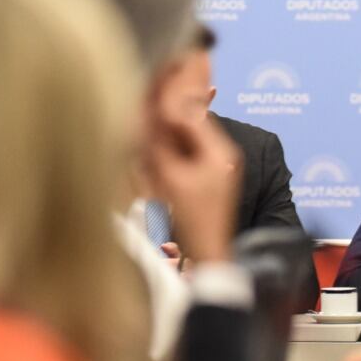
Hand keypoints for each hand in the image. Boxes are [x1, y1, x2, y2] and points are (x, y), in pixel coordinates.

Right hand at [144, 112, 239, 264]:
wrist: (208, 251)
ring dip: (163, 142)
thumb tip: (147, 116)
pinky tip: (152, 163)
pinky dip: (168, 157)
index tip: (141, 108)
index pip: (190, 116)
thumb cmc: (194, 218)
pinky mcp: (206, 177)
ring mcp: (215, 165)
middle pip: (187, 128)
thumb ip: (159, 145)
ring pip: (183, 142)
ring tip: (143, 146)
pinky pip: (184, 158)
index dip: (165, 110)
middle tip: (139, 127)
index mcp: (220, 149)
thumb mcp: (172, 178)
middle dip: (163, 128)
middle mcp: (222, 153)